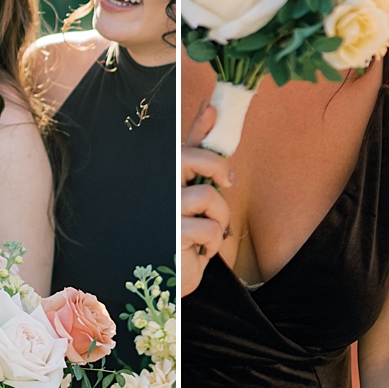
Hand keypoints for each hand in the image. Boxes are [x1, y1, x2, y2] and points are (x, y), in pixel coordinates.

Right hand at [181, 104, 233, 296]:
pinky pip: (207, 227)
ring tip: (214, 230)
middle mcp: (160, 190)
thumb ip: (203, 158)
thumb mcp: (199, 196)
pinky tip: (205, 249)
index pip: (182, 144)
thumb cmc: (188, 234)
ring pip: (206, 195)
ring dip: (220, 215)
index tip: (213, 107)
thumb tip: (211, 109)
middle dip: (217, 167)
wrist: (175, 279)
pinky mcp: (169, 235)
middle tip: (228, 183)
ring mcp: (162, 211)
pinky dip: (214, 240)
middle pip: (190, 159)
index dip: (199, 123)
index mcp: (168, 178)